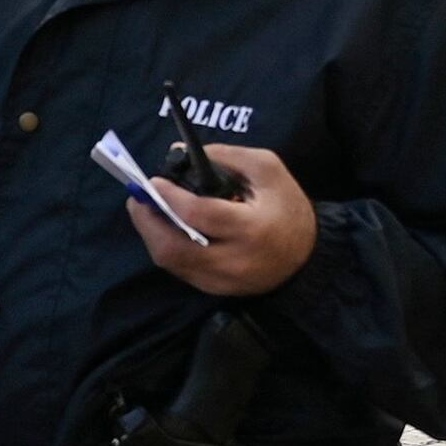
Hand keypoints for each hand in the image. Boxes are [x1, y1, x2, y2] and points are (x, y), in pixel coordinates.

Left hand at [131, 139, 318, 295]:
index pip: (198, 215)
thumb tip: (179, 154)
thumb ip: (227, 156)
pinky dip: (167, 248)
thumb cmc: (288, 208)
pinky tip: (165, 229)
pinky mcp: (216, 290)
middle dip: (147, 222)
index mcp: (251, 228)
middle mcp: (233, 260)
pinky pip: (180, 270)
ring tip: (147, 211)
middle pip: (174, 249)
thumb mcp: (268, 170)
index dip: (169, 198)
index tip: (153, 182)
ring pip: (171, 263)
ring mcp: (223, 281)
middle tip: (137, 199)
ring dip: (152, 235)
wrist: (308, 258)